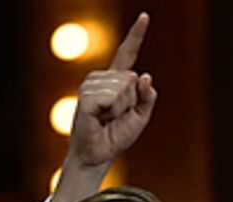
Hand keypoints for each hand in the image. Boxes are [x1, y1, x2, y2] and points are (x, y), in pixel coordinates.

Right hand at [52, 13, 156, 201]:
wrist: (98, 155)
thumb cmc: (117, 136)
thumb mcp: (141, 116)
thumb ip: (147, 97)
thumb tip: (145, 76)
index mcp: (115, 80)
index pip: (127, 53)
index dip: (136, 35)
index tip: (145, 16)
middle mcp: (101, 78)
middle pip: (132, 78)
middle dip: (132, 101)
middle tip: (116, 116)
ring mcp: (90, 85)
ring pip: (123, 87)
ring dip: (122, 108)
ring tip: (107, 118)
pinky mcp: (85, 96)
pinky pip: (112, 97)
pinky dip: (112, 110)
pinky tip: (101, 118)